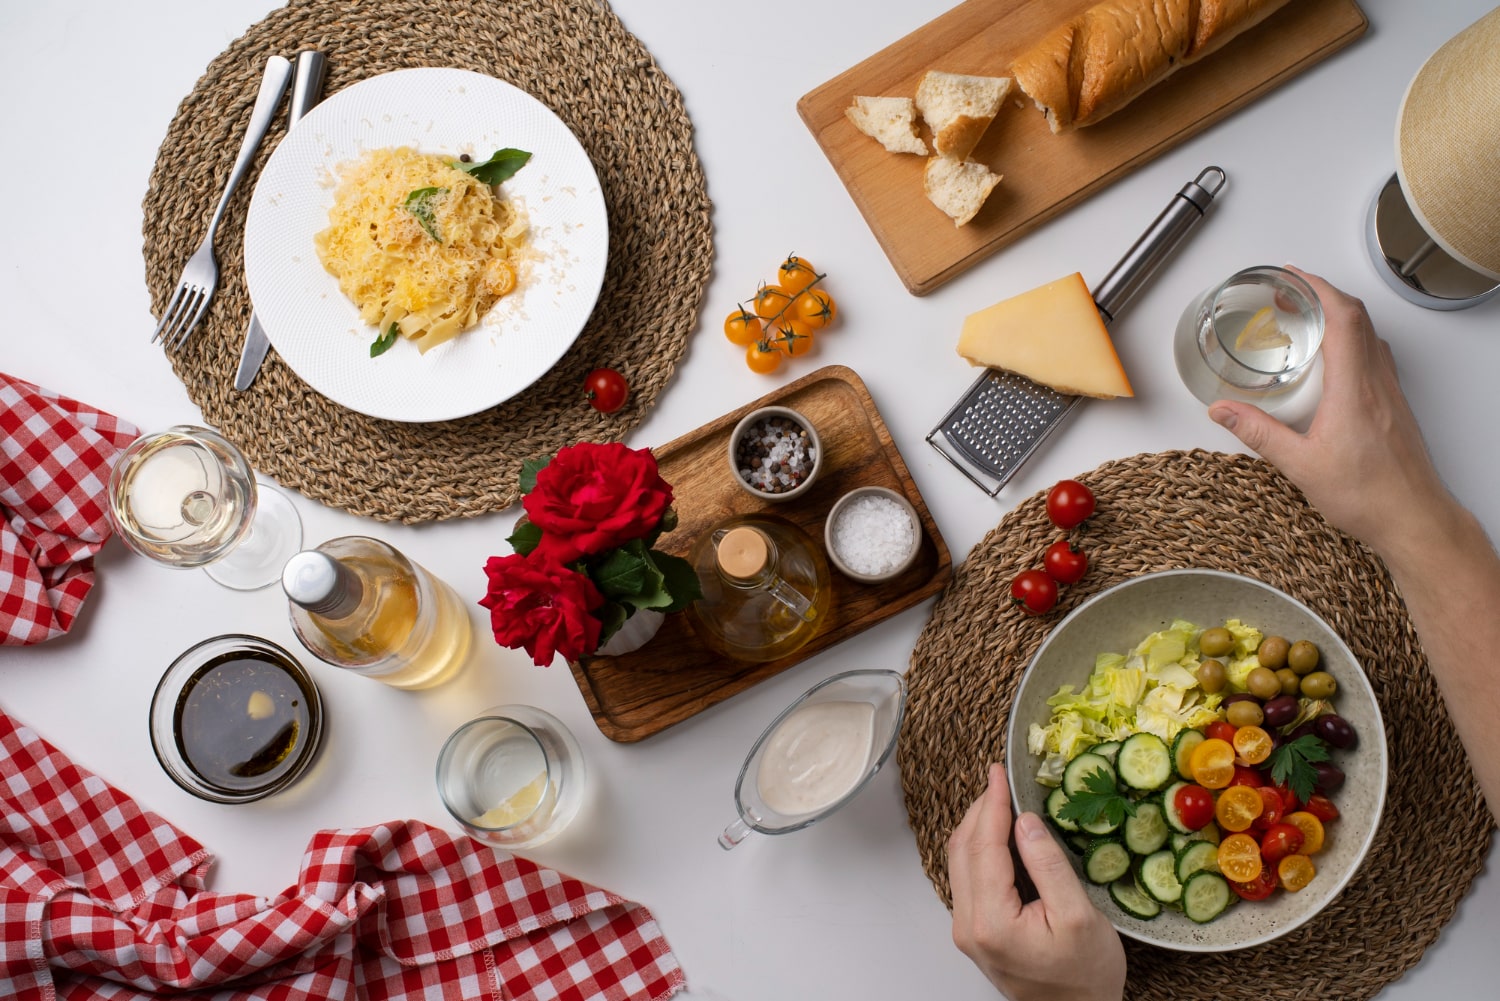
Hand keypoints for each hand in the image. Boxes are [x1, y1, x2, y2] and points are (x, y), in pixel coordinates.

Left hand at [948, 763, 1124, 1000]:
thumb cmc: (1085, 977)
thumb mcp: (1079, 917)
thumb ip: (1049, 866)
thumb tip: (1026, 823)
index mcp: (991, 921)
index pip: (983, 846)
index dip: (990, 803)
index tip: (997, 772)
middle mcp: (968, 926)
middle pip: (963, 850)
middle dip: (980, 809)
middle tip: (1001, 781)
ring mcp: (967, 930)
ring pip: (961, 862)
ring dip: (978, 827)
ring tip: (1001, 800)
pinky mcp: (975, 931)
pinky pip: (969, 878)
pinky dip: (981, 849)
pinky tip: (1000, 835)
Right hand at [1206, 267, 1458, 558]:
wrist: (1414, 519)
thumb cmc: (1369, 496)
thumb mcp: (1300, 466)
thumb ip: (1259, 434)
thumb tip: (1224, 411)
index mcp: (1354, 388)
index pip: (1343, 317)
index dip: (1318, 288)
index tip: (1293, 277)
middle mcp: (1377, 382)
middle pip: (1358, 318)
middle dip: (1323, 295)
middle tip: (1292, 293)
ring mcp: (1390, 392)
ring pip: (1370, 335)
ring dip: (1340, 317)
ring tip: (1309, 321)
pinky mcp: (1395, 406)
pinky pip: (1375, 356)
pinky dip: (1352, 341)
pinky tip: (1333, 361)